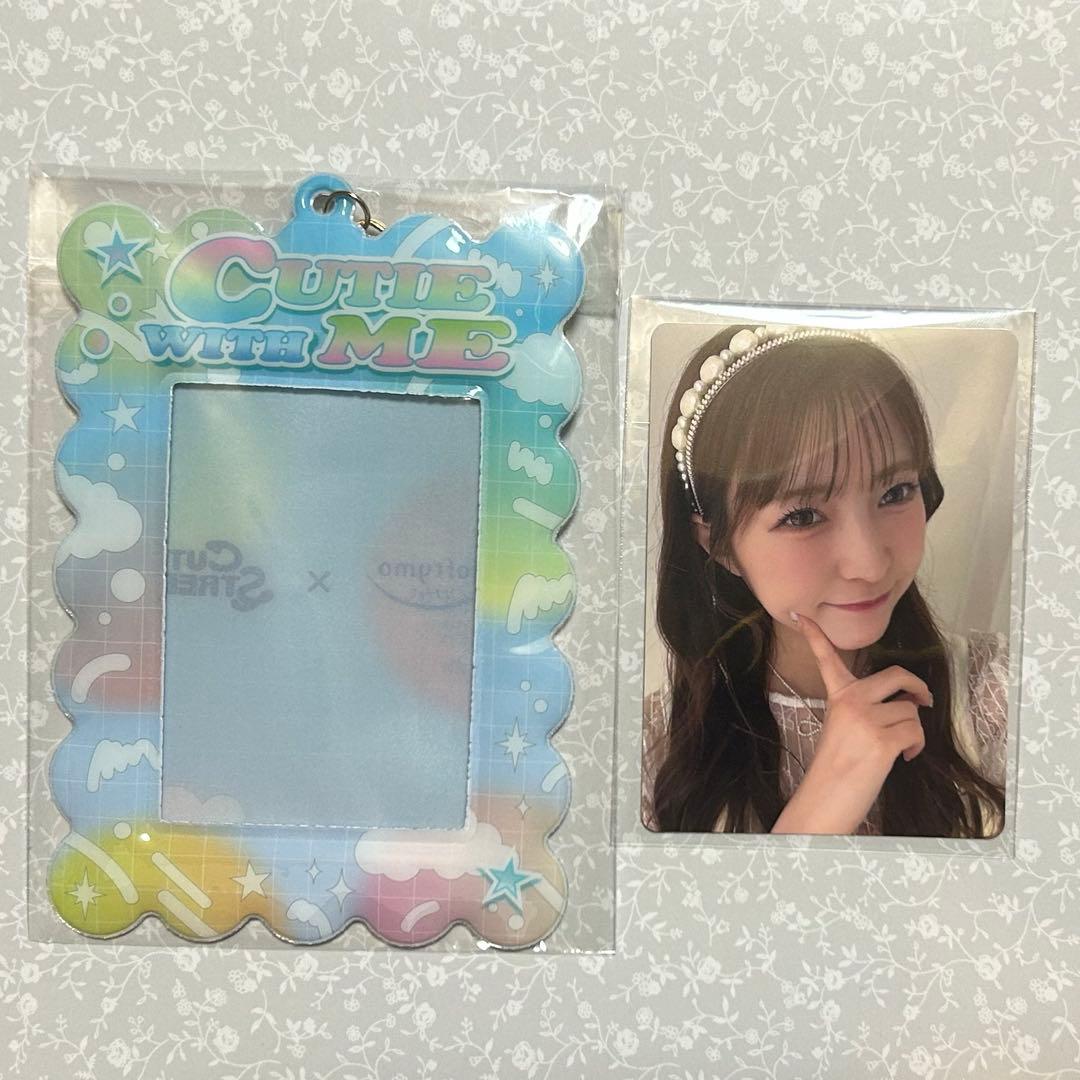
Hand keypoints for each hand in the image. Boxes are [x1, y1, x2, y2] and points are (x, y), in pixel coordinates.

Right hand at [770, 612, 932, 834]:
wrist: (828, 798)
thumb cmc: (838, 767)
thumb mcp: (845, 728)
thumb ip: (865, 708)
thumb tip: (906, 703)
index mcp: (838, 697)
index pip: (826, 659)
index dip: (815, 635)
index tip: (801, 615)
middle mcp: (851, 702)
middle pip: (896, 676)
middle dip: (917, 687)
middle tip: (923, 699)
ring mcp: (867, 719)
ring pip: (911, 712)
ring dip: (913, 731)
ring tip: (899, 749)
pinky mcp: (884, 740)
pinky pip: (916, 733)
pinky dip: (916, 747)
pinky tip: (904, 759)